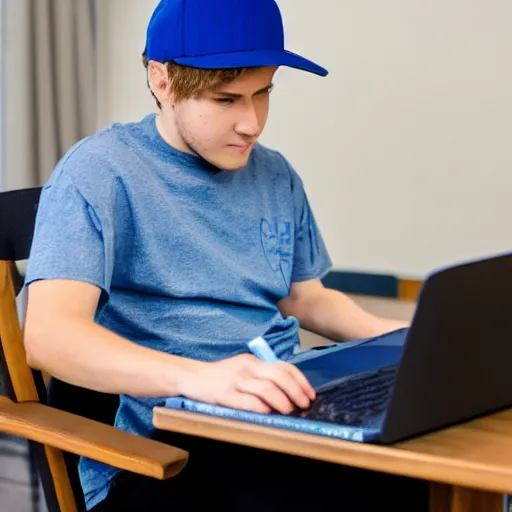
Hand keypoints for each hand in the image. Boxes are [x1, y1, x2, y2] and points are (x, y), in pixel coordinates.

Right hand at [178, 354, 315, 414]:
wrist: (192, 377)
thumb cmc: (221, 377)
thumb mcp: (244, 370)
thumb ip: (262, 376)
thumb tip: (289, 391)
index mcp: (254, 361)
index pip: (284, 367)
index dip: (300, 381)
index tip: (311, 394)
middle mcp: (247, 367)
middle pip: (279, 375)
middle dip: (296, 390)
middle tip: (304, 404)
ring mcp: (236, 380)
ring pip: (266, 387)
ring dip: (282, 400)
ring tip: (289, 411)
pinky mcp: (224, 394)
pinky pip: (247, 400)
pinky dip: (261, 407)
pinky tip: (268, 413)